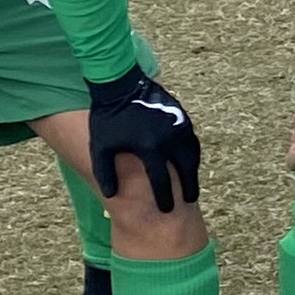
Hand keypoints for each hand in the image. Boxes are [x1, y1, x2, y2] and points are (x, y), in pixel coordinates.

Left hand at [84, 68, 202, 211]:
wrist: (120, 84)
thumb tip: (111, 196)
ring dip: (193, 170)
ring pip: (192, 154)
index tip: (166, 210)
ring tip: (192, 183)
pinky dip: (192, 153)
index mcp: (149, 148)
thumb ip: (105, 173)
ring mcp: (178, 125)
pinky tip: (189, 161)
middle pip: (185, 169)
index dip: (164, 198)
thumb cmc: (108, 119)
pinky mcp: (181, 116)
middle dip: (189, 187)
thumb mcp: (101, 148)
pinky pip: (191, 139)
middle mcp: (169, 138)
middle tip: (189, 200)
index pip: (161, 180)